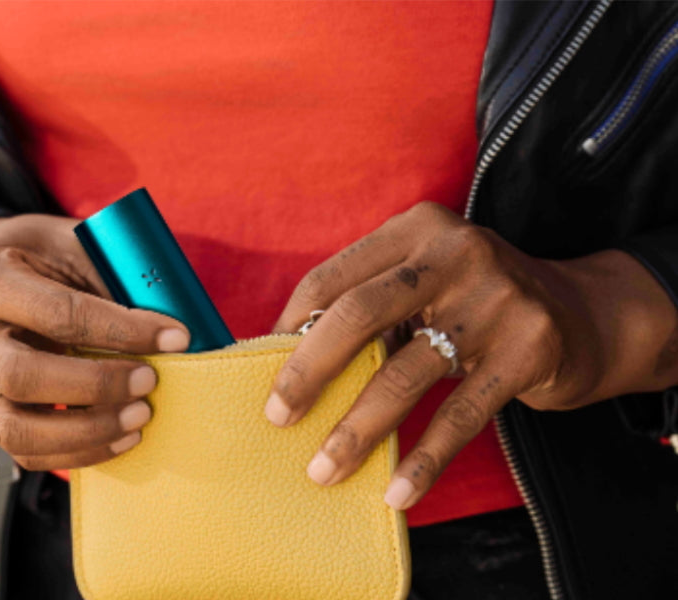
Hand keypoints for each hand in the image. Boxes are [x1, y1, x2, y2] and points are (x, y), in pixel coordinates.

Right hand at [0, 214, 189, 469]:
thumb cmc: (41, 256)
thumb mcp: (72, 243)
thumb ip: (113, 278)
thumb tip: (173, 330)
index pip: (54, 312)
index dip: (120, 329)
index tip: (175, 336)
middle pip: (20, 376)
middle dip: (96, 385)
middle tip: (150, 381)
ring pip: (16, 429)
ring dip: (87, 430)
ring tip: (140, 416)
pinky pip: (26, 453)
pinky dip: (80, 452)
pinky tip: (122, 436)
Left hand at [266, 202, 677, 509]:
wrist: (583, 315)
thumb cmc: (475, 303)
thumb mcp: (424, 281)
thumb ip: (368, 305)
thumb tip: (286, 359)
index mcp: (415, 227)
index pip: (332, 278)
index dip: (291, 328)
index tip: (264, 371)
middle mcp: (455, 252)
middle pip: (356, 315)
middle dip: (307, 372)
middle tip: (277, 417)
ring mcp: (496, 298)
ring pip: (404, 374)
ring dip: (356, 430)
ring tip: (323, 469)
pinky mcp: (529, 349)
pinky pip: (460, 416)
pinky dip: (423, 459)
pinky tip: (398, 491)